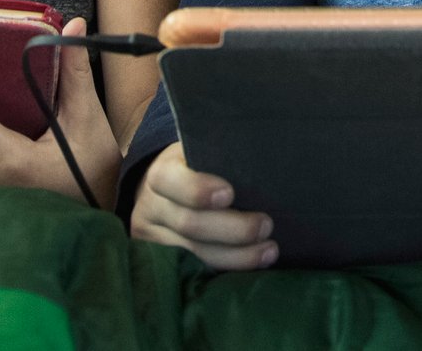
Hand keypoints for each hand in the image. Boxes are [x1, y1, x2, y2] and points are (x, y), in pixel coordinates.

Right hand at [129, 141, 277, 269]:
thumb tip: (264, 162)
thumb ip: (222, 156)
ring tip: (269, 251)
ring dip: (236, 256)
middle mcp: (152, 205)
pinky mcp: (164, 260)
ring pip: (194, 253)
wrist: (166, 193)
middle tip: (266, 226)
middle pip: (189, 223)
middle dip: (232, 229)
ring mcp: (155, 237)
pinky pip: (196, 270)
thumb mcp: (202, 151)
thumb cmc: (199, 167)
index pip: (169, 179)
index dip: (197, 189)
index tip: (229, 194)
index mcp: (162, 170)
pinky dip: (226, 269)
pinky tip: (251, 269)